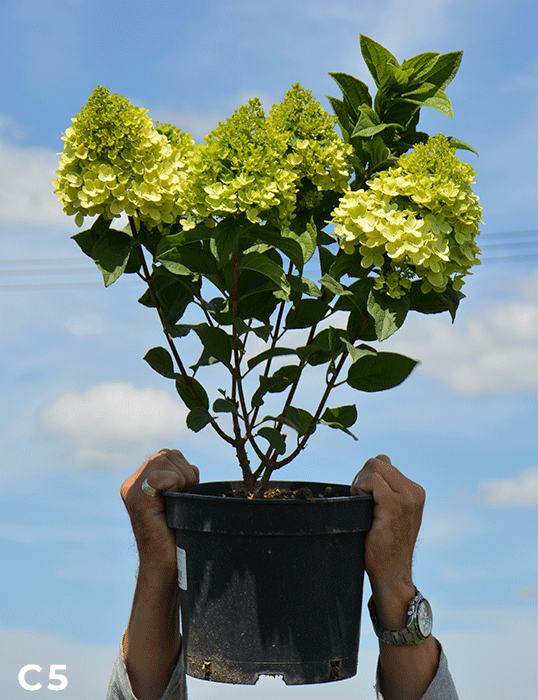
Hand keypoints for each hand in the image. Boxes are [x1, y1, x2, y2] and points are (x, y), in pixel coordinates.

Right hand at [120, 449, 198, 571]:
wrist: (165, 565)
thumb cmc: (175, 536)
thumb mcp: (178, 500)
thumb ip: (179, 479)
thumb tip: (193, 467)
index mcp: (140, 481)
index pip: (167, 455)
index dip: (184, 469)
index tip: (186, 492)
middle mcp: (132, 484)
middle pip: (167, 454)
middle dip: (185, 472)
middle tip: (185, 495)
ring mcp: (132, 491)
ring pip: (165, 460)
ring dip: (182, 478)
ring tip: (180, 500)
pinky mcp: (137, 501)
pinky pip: (160, 476)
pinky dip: (174, 484)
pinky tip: (173, 502)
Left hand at [351, 454, 424, 625]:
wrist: (392, 573)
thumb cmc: (385, 544)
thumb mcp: (390, 511)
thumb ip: (386, 486)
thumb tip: (381, 458)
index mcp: (414, 490)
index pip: (383, 463)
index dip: (367, 477)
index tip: (365, 497)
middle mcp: (414, 491)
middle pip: (377, 462)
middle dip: (362, 478)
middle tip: (361, 501)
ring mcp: (407, 497)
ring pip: (374, 467)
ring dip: (361, 484)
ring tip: (364, 506)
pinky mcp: (395, 504)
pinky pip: (372, 481)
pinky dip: (361, 490)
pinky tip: (363, 508)